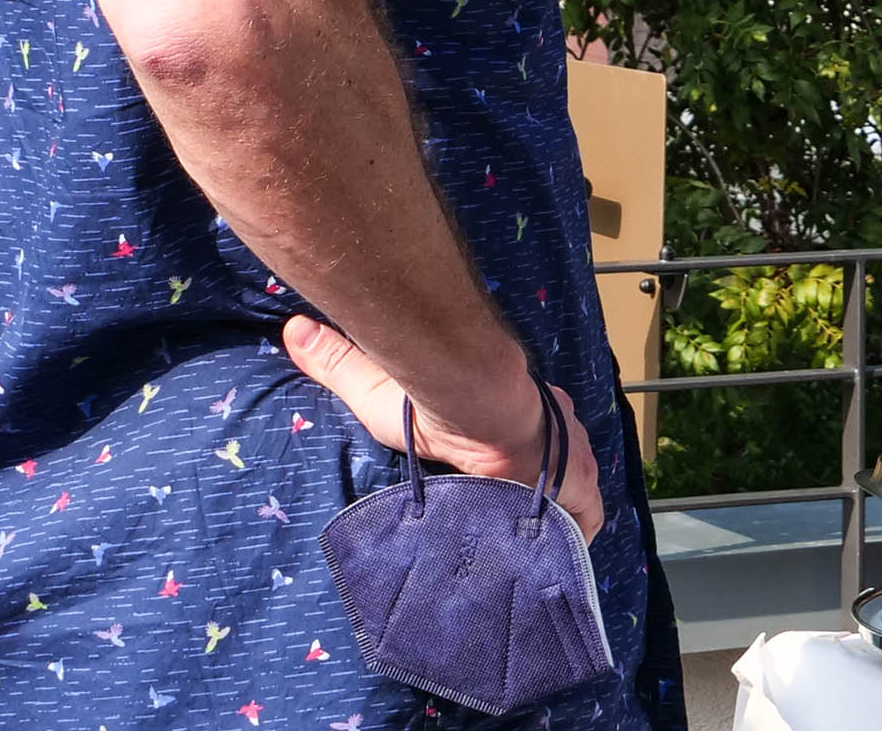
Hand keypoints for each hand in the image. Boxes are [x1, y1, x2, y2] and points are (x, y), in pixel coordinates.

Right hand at [285, 316, 605, 541]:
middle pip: (557, 463)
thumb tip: (294, 329)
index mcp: (520, 405)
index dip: (518, 456)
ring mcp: (570, 455)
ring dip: (557, 512)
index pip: (528, 432)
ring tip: (529, 541)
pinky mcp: (577, 482)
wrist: (479, 396)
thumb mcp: (378, 387)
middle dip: (542, 489)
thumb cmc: (435, 394)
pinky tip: (552, 551)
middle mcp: (553, 427)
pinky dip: (574, 531)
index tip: (501, 476)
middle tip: (514, 519)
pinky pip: (587, 515)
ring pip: (575, 491)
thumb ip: (339, 362)